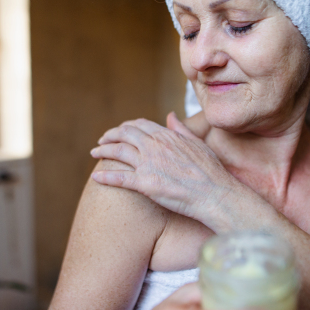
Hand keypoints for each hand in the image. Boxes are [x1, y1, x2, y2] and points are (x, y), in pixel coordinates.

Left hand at [90, 112, 238, 223]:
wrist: (215, 193)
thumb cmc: (211, 171)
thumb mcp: (197, 143)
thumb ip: (180, 129)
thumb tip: (170, 116)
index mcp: (166, 136)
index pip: (139, 125)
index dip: (126, 127)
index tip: (120, 131)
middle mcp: (154, 146)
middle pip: (124, 134)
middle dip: (109, 135)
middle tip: (101, 140)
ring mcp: (148, 164)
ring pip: (117, 152)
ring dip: (102, 150)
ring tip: (94, 153)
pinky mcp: (145, 184)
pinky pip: (119, 177)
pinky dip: (105, 176)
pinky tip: (96, 177)